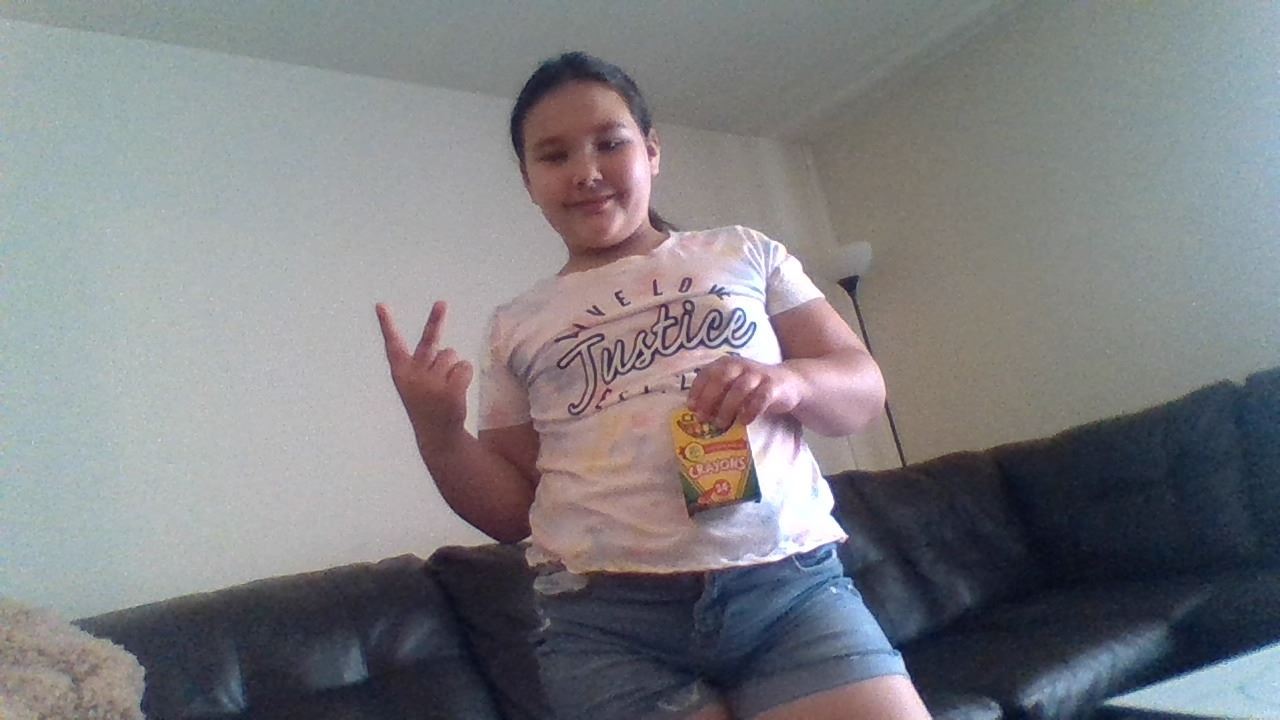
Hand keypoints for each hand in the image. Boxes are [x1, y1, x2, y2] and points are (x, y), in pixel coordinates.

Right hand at [376, 301, 473, 444]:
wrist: (437, 436)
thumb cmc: (427, 404)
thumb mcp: (416, 384)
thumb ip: (426, 364)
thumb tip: (448, 349)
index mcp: (401, 373)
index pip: (393, 345)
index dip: (386, 324)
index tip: (380, 304)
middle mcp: (414, 376)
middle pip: (430, 341)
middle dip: (435, 319)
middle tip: (441, 302)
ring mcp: (432, 383)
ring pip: (451, 354)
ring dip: (453, 366)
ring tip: (446, 386)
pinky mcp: (450, 390)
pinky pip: (464, 366)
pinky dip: (464, 375)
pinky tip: (456, 392)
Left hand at [686, 355, 803, 429]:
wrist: (788, 384)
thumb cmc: (753, 388)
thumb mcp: (732, 386)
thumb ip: (716, 393)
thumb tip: (696, 412)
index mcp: (727, 364)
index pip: (707, 372)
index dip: (697, 389)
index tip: (691, 407)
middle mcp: (741, 365)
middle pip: (721, 377)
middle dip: (709, 398)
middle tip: (704, 418)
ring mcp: (758, 374)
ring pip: (740, 388)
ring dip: (728, 407)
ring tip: (721, 424)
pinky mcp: (773, 385)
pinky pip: (761, 397)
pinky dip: (750, 410)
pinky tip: (743, 421)